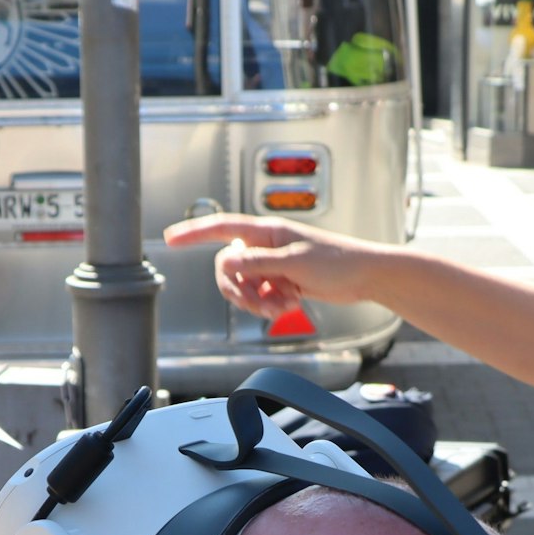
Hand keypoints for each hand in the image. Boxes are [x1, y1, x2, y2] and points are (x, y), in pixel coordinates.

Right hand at [164, 213, 382, 319]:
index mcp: (266, 232)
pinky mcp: (282, 281)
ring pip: (244, 286)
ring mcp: (273, 264)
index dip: (193, 232)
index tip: (170, 238)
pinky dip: (271, 305)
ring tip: (283, 306)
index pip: (221, 228)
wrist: (364, 276)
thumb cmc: (336, 262)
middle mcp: (265, 246)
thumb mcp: (293, 263)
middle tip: (260, 305)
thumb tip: (225, 260)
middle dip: (239, 291)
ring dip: (257, 301)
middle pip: (229, 268)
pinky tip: (291, 305)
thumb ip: (257, 263)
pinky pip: (260, 296)